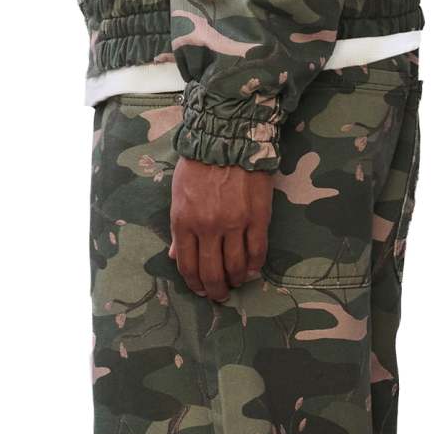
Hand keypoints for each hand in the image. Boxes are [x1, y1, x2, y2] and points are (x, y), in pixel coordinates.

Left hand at [168, 157, 271, 300]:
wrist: (227, 138)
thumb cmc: (198, 165)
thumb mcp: (178, 196)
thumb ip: (179, 229)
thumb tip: (176, 257)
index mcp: (184, 222)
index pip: (188, 266)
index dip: (195, 284)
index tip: (201, 290)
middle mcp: (208, 227)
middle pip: (212, 272)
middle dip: (216, 290)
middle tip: (220, 295)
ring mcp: (234, 223)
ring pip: (236, 266)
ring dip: (237, 279)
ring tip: (238, 281)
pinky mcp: (257, 217)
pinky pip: (257, 251)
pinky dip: (255, 265)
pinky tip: (253, 269)